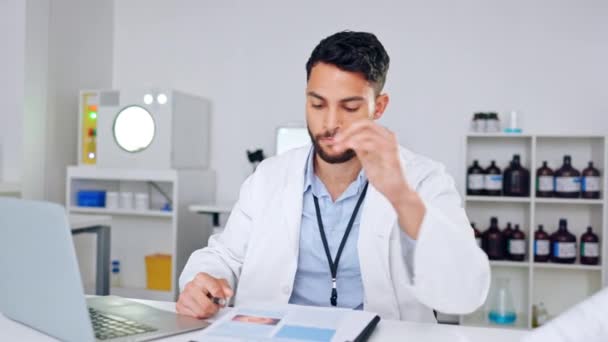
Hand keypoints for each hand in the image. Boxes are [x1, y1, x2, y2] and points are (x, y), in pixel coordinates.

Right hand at [176, 272, 232, 318]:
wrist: (197, 287)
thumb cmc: (209, 286)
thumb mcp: (220, 283)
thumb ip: (226, 288)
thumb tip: (229, 293)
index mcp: (201, 277)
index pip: (215, 289)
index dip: (221, 297)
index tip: (221, 299)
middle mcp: (190, 285)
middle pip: (206, 306)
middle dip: (213, 308)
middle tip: (215, 306)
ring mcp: (183, 296)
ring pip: (200, 313)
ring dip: (206, 313)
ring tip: (207, 307)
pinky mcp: (179, 306)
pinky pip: (193, 317)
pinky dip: (199, 316)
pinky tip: (200, 309)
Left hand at [333, 120, 425, 237]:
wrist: (395, 191)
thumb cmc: (383, 176)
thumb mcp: (367, 158)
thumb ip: (359, 147)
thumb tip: (345, 139)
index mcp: (383, 136)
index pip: (363, 124)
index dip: (347, 128)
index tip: (336, 138)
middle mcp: (388, 136)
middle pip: (365, 123)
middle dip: (347, 131)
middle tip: (335, 141)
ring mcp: (390, 143)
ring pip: (366, 131)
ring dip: (348, 138)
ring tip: (338, 147)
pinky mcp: (390, 153)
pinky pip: (371, 143)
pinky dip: (357, 143)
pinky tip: (348, 148)